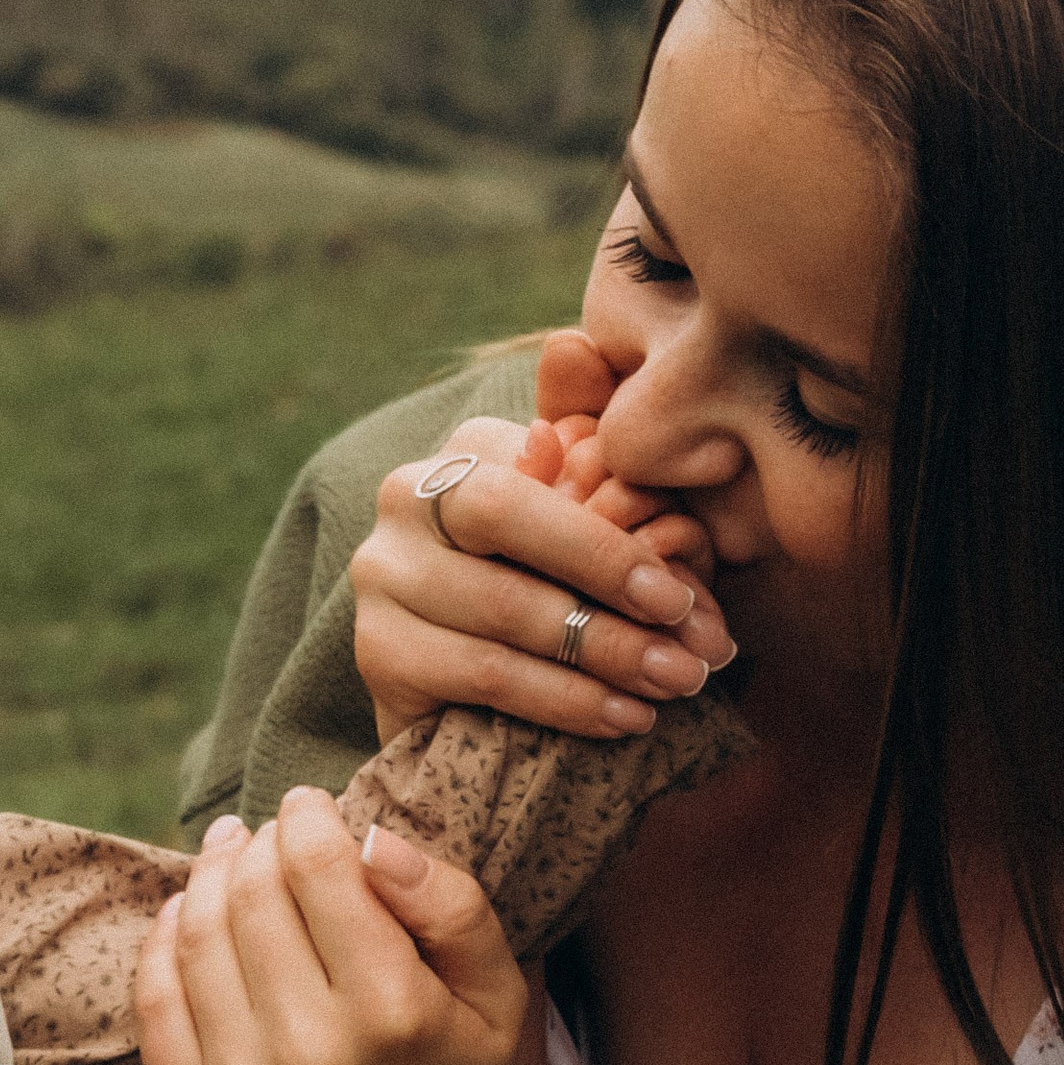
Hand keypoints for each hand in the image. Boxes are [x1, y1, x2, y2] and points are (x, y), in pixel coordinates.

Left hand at [136, 792, 532, 1064]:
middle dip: (258, 843)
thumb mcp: (497, 998)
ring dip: (208, 877)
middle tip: (270, 833)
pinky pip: (156, 1000)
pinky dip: (165, 938)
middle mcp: (312, 1052)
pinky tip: (188, 912)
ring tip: (230, 855)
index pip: (318, 870)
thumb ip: (452, 906)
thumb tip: (373, 838)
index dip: (306, 818)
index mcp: (393, 1012)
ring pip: (196, 936)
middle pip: (251, 894)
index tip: (309, 805)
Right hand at [351, 328, 733, 746]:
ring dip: (602, 655)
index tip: (681, 592)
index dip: (610, 537)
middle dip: (606, 583)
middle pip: (506, 522)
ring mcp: (380, 578)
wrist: (482, 702)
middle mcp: (403, 500)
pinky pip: (483, 674)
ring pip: (501, 610)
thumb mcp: (584, 516)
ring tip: (673, 683)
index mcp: (459, 453)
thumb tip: (575, 345)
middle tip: (686, 639)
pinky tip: (623, 718)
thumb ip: (588, 434)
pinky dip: (563, 701)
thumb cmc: (553, 595)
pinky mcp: (377, 655)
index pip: (533, 474)